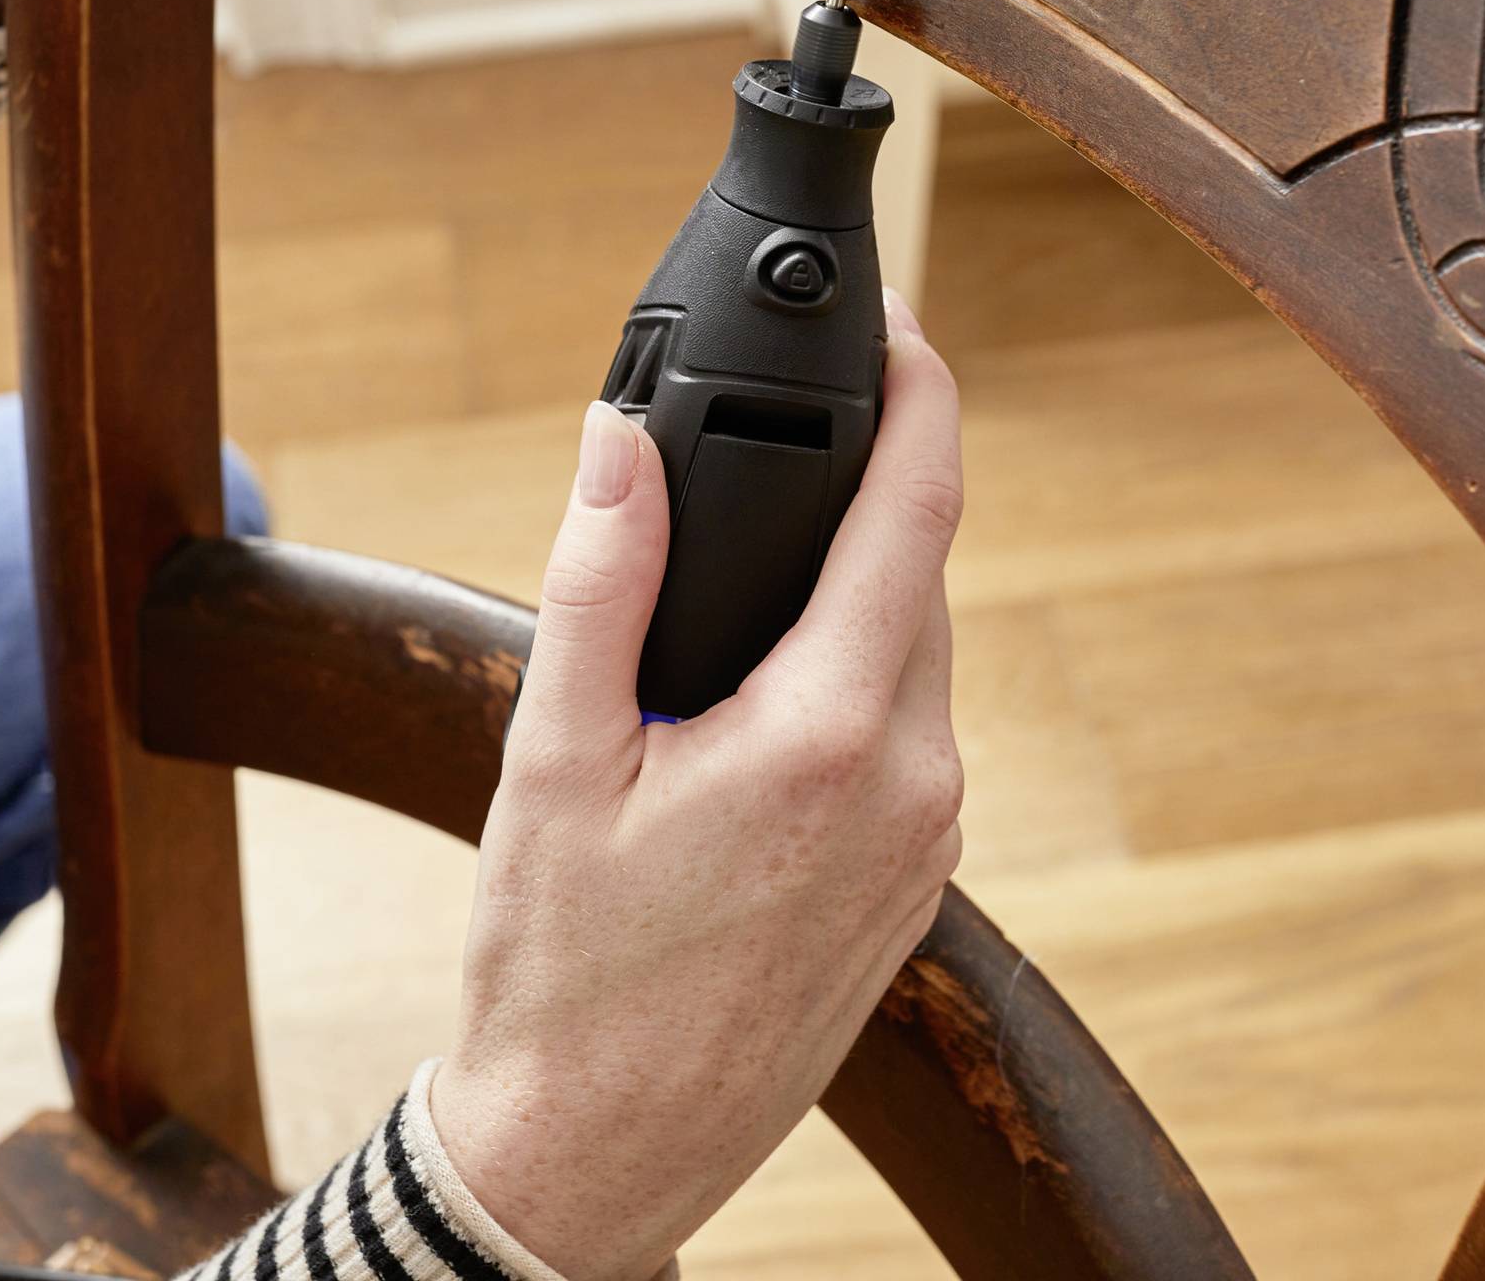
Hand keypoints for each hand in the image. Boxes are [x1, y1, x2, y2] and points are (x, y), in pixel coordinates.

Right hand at [431, 292, 966, 1280]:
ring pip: (915, 658)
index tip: (900, 326)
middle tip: (763, 452)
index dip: (921, 394)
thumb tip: (623, 439)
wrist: (596, 1158)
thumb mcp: (553, 760)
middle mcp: (916, 783)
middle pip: (918, 577)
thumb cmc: (560, 975)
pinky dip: (850, 683)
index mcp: (832, 734)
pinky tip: (753, 703)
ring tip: (735, 589)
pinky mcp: (920, 885)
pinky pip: (907, 736)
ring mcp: (931, 842)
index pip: (918, 512)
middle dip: (857, 498)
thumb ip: (601, 580)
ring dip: (848, 600)